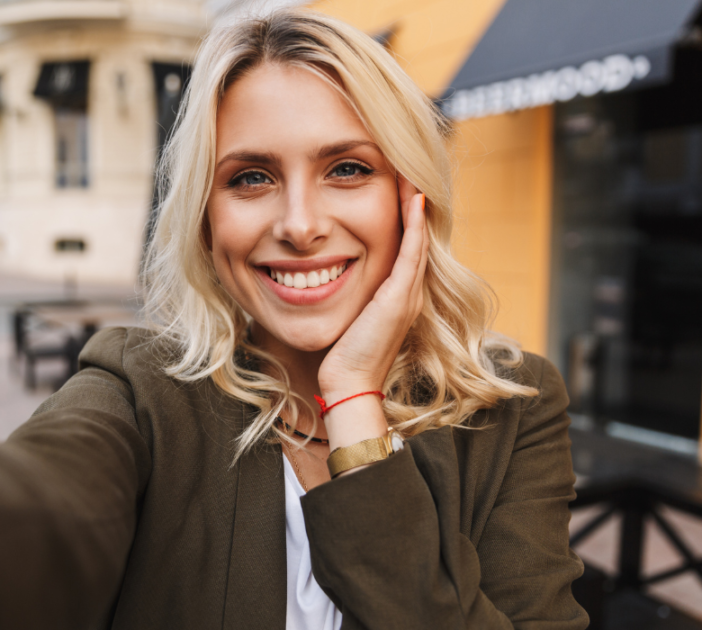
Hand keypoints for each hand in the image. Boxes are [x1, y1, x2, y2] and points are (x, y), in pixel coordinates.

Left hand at [318, 178, 427, 400]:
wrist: (348, 385)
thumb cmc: (341, 357)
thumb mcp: (347, 318)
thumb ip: (347, 297)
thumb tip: (326, 278)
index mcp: (397, 296)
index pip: (405, 247)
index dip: (403, 217)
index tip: (394, 186)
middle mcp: (409, 293)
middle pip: (417, 238)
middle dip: (412, 204)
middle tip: (407, 170)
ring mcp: (408, 295)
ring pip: (418, 240)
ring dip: (415, 206)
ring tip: (411, 174)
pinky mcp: (400, 299)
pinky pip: (411, 253)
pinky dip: (413, 225)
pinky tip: (412, 199)